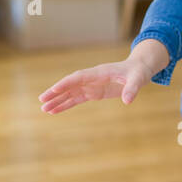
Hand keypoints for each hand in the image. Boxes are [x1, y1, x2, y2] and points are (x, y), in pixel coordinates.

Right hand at [38, 40, 169, 113]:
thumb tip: (128, 101)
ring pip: (70, 93)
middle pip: (70, 85)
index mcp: (100, 72)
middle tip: (42, 101)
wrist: (139, 69)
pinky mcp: (93, 92)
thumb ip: (132, 89)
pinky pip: (76, 99)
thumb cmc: (138, 72)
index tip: (55, 89)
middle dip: (56, 92)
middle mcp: (92, 78)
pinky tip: (55, 111)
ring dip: (58, 101)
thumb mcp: (138, 80)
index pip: (79, 77)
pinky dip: (66, 105)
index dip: (67, 83)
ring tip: (44, 109)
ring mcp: (91, 85)